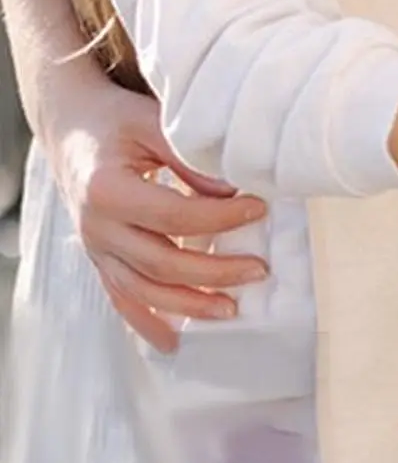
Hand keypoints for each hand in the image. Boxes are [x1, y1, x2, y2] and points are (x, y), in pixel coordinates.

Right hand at [43, 69, 269, 352]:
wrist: (72, 129)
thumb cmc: (117, 121)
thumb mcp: (152, 122)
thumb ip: (188, 156)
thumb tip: (229, 189)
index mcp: (108, 190)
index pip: (174, 214)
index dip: (221, 216)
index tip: (260, 209)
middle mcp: (96, 228)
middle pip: (161, 261)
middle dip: (215, 271)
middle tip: (259, 270)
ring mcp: (95, 249)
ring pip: (143, 290)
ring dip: (189, 305)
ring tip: (231, 310)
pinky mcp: (99, 259)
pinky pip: (122, 298)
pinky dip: (148, 322)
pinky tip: (173, 341)